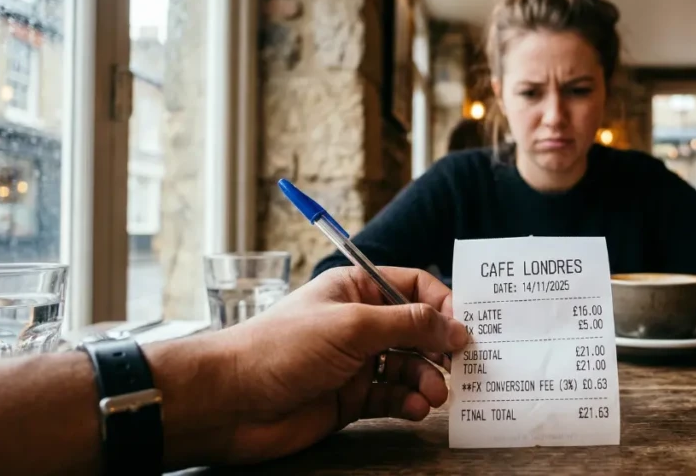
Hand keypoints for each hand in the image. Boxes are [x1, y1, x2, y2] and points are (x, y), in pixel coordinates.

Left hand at [149, 267, 468, 467]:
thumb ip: (408, 325)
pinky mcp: (350, 399)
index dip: (442, 305)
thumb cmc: (281, 348)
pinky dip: (408, 403)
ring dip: (426, 380)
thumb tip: (455, 328)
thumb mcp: (353, 325)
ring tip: (436, 395)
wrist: (231, 403)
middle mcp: (358, 323)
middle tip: (459, 367)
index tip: (464, 328)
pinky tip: (415, 409)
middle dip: (439, 349)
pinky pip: (391, 397)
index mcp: (354, 290)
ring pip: (408, 367)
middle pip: (416, 330)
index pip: (413, 287)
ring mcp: (355, 362)